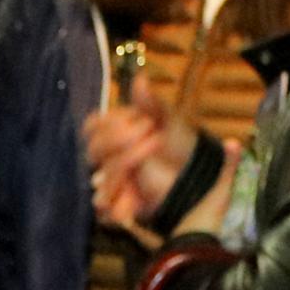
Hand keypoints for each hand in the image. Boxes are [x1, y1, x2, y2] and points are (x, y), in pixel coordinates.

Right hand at [84, 99, 188, 227]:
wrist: (196, 175)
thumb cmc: (180, 144)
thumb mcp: (169, 120)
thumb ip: (151, 103)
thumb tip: (140, 78)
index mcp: (115, 133)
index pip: (93, 126)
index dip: (108, 124)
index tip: (140, 121)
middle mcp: (109, 157)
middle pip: (95, 150)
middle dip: (121, 143)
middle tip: (155, 138)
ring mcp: (114, 180)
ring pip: (101, 179)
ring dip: (124, 168)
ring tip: (153, 158)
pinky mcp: (121, 203)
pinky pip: (106, 211)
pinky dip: (118, 208)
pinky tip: (133, 202)